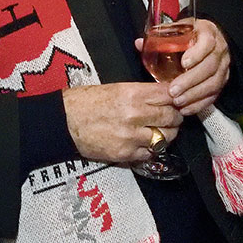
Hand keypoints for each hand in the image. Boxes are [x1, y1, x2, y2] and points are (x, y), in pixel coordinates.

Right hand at [63, 83, 182, 163]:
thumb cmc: (87, 101)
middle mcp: (135, 115)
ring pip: (165, 138)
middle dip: (175, 117)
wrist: (65, 122)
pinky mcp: (125, 154)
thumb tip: (163, 96)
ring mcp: (131, 136)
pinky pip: (150, 154)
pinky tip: (145, 143)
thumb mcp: (116, 88)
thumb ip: (141, 93)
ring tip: (160, 131)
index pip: (168, 95)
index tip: (177, 99)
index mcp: (132, 94)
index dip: (176, 97)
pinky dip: (151, 149)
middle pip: (171, 118)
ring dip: (166, 135)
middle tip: (173, 116)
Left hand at [135, 19, 230, 115]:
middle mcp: (219, 50)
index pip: (207, 43)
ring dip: (195, 94)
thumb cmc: (190, 35)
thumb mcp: (178, 29)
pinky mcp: (222, 81)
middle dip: (191, 80)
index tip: (184, 63)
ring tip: (178, 101)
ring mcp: (223, 67)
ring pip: (214, 83)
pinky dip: (200, 104)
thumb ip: (160, 37)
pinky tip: (186, 109)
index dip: (197, 54)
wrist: (209, 38)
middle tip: (173, 90)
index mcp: (208, 33)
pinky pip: (214, 95)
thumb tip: (139, 44)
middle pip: (210, 66)